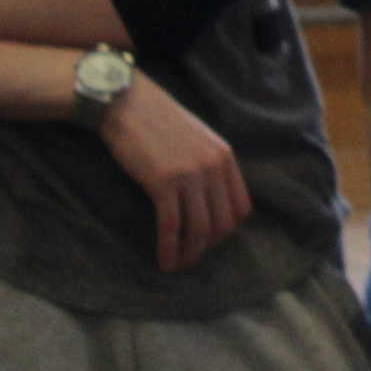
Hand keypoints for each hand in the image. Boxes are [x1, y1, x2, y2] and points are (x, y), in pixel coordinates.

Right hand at [97, 75, 251, 272]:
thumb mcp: (199, 140)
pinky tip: (164, 261)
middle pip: (222, 222)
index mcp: (226, 157)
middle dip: (208, 246)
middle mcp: (214, 167)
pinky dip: (170, 248)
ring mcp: (191, 175)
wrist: (130, 105)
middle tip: (192, 257)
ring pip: (199, 229)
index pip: (241, 206)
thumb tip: (212, 198)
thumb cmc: (160, 122)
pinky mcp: (163, 183)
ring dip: (190, 253)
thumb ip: (210, 165)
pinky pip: (172, 226)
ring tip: (178, 265)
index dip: (227, 229)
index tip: (210, 239)